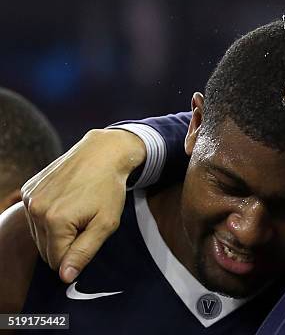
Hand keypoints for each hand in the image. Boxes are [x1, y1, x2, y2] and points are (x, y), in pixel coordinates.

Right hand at [20, 129, 145, 282]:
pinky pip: (35, 217)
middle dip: (66, 244)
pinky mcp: (28, 189)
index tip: (90, 237)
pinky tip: (67, 202)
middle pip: (45, 249)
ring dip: (57, 231)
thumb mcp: (105, 224)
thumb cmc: (109, 189)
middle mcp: (36, 210)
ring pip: (38, 235)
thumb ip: (84, 252)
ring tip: (78, 211)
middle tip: (86, 223)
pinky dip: (49, 216)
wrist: (102, 153)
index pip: (56, 261)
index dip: (76, 256)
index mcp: (55, 221)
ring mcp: (29, 198)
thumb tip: (64, 277)